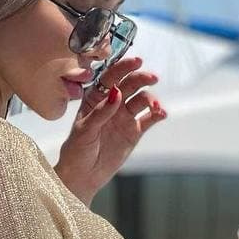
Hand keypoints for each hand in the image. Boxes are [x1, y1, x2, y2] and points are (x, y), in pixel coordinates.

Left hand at [53, 56, 166, 201]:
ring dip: (150, 98)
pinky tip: (161, 113)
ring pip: (141, 100)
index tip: (137, 61)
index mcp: (95, 98)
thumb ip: (101, 111)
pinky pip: (149, 119)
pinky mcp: (134, 131)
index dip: (123, 67)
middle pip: (130, 85)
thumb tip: (117, 92)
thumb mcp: (85, 130)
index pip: (111, 77)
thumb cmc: (77, 151)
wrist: (83, 176)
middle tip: (152, 77)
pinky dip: (157, 114)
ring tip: (154, 106)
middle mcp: (112, 104)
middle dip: (141, 78)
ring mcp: (124, 117)